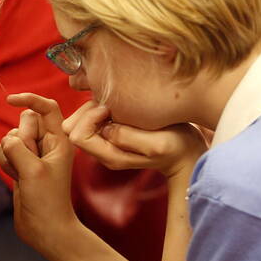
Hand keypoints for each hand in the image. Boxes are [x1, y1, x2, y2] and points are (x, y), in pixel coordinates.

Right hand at [0, 93, 79, 255]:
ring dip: (9, 154)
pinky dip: (5, 162)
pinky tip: (15, 178)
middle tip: (28, 162)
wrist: (46, 229)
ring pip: (11, 137)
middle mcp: (48, 144)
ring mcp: (34, 155)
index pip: (46, 107)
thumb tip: (8, 139)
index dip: (29, 99)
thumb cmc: (47, 202)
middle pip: (24, 122)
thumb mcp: (33, 171)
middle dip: (19, 139)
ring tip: (21, 174)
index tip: (10, 100)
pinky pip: (5, 151)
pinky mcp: (22, 165)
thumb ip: (18, 147)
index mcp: (60, 140)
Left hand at [63, 101, 206, 180]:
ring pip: (80, 120)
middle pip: (72, 128)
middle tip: (111, 104)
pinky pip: (92, 116)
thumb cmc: (177, 147)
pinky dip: (100, 106)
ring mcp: (106, 141)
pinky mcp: (111, 131)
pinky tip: (120, 105)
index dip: (89, 118)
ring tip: (118, 104)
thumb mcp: (157, 144)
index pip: (77, 136)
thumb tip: (106, 127)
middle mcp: (103, 151)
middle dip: (86, 111)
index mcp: (110, 156)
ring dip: (93, 107)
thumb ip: (128, 137)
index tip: (110, 109)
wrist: (187, 153)